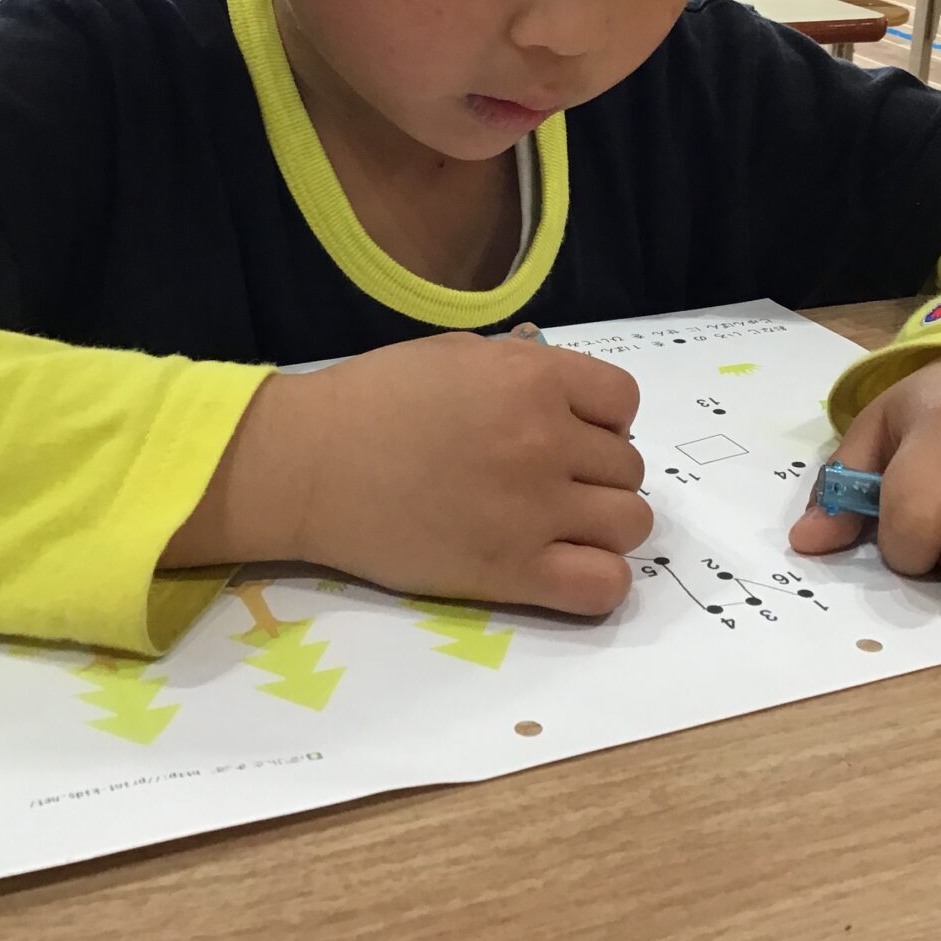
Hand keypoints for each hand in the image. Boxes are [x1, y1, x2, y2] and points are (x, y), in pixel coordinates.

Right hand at [248, 331, 648, 615]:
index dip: (603, 420)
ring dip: (606, 524)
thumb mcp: (458, 354)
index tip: (572, 435)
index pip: (623, 402)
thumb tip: (562, 393)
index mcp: (533, 377)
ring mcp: (534, 510)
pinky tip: (567, 568)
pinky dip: (601, 580)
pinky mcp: (512, 572)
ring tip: (563, 526)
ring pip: (630, 524)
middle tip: (551, 483)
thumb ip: (521, 369)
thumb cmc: (373, 399)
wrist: (310, 464)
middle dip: (597, 474)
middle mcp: (546, 440)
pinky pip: (604, 585)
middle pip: (627, 467)